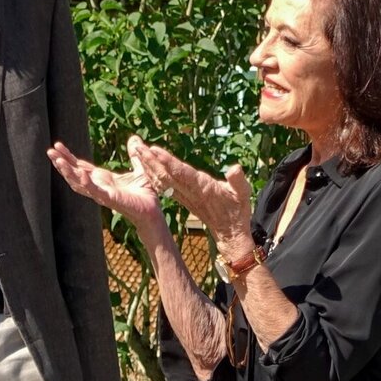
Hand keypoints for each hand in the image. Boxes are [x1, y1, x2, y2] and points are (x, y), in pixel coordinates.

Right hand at [47, 139, 166, 228]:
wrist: (152, 211)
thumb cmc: (145, 194)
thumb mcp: (139, 169)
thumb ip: (134, 155)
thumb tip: (134, 138)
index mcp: (102, 180)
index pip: (80, 166)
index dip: (68, 157)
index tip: (57, 146)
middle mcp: (98, 187)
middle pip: (74, 173)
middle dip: (62, 163)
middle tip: (49, 151)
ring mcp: (101, 194)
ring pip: (78, 183)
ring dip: (67, 172)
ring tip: (57, 160)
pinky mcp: (109, 199)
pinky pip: (94, 190)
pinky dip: (85, 182)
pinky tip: (79, 172)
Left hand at [129, 137, 254, 244]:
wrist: (230, 233)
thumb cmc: (237, 211)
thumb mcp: (243, 194)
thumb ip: (238, 181)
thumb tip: (235, 168)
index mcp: (202, 187)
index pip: (181, 172)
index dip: (167, 161)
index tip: (154, 150)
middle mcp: (190, 191)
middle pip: (166, 175)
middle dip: (151, 161)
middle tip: (137, 147)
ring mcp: (184, 196)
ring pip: (162, 181)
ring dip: (148, 167)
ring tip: (137, 153)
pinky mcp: (183, 199)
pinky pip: (164, 187)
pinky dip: (153, 177)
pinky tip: (145, 169)